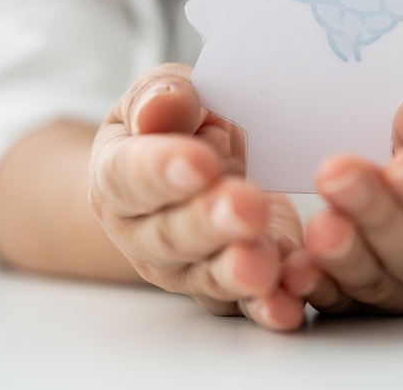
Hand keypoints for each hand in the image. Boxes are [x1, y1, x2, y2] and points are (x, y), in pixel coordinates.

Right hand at [87, 64, 305, 329]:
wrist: (195, 166)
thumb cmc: (179, 124)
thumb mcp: (165, 94)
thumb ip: (162, 97)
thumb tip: (160, 106)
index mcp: (116, 175)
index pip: (131, 176)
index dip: (163, 170)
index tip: (201, 162)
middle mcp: (140, 233)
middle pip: (169, 235)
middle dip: (209, 222)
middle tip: (246, 207)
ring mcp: (182, 268)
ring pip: (206, 275)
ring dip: (236, 270)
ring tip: (263, 262)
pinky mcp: (226, 290)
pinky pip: (246, 304)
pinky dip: (268, 307)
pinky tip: (286, 305)